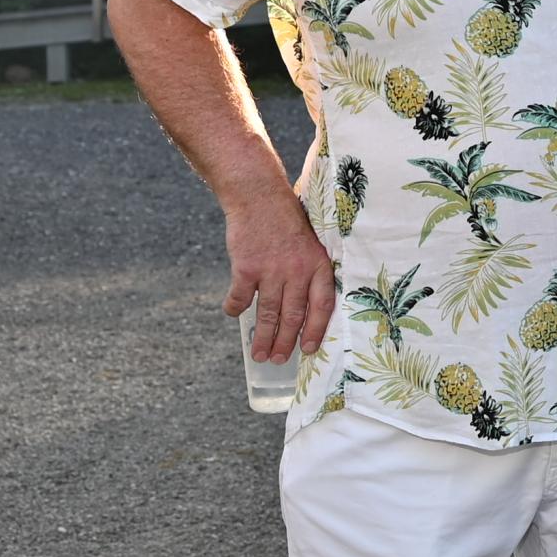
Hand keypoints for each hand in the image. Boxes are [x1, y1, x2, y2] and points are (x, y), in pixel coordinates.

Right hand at [225, 189, 338, 360]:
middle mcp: (297, 271)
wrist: (259, 196)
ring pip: (268, 313)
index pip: (322, 305)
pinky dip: (235, 309)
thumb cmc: (287, 221)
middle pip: (293, 315)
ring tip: (260, 354)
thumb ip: (309, 273)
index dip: (317, 330)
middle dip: (286, 342)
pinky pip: (241, 298)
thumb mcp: (311, 243)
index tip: (309, 350)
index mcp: (318, 265)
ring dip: (263, 337)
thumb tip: (305, 310)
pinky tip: (233, 314)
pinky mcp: (246, 268)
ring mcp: (271, 270)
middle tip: (279, 360)